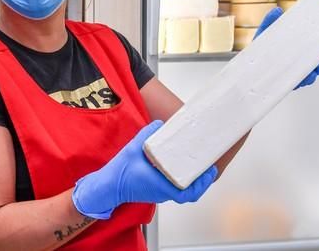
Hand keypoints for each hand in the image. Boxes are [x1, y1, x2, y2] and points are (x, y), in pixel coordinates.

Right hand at [71, 120, 216, 219]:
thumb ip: (147, 134)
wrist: (108, 187)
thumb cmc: (120, 172)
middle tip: (209, 167)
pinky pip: (175, 189)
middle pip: (190, 193)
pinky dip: (184, 182)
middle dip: (202, 182)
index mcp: (161, 184)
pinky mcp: (156, 192)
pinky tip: (183, 170)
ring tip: (199, 168)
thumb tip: (160, 124)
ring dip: (194, 183)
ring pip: (183, 192)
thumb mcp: (133, 148)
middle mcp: (163, 192)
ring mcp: (160, 193)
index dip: (202, 182)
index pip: (188, 191)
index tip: (210, 171)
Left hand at [255, 7, 318, 88]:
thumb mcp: (266, 32)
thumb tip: (277, 10)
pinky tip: (303, 79)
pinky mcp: (284, 81)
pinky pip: (296, 83)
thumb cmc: (260, 46)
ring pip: (311, 75)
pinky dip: (301, 82)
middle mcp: (301, 62)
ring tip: (315, 71)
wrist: (246, 62)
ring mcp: (294, 72)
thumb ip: (271, 21)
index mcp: (301, 49)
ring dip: (315, 73)